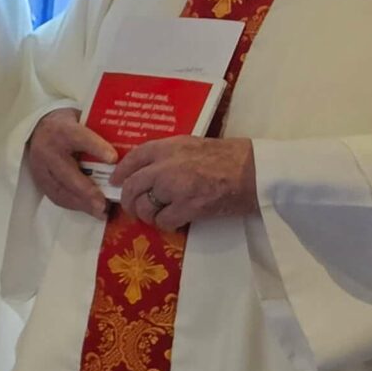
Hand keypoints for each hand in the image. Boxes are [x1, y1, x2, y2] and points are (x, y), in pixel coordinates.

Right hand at [25, 108, 114, 218]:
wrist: (38, 130)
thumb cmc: (69, 125)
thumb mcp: (82, 120)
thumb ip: (99, 132)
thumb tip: (128, 146)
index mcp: (62, 130)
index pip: (79, 138)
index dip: (96, 148)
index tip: (113, 159)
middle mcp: (48, 149)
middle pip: (67, 173)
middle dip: (86, 190)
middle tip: (103, 204)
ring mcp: (41, 168)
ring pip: (61, 189)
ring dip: (82, 203)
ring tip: (101, 212)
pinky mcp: (40, 181)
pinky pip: (57, 197)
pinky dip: (75, 205)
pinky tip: (90, 210)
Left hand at [111, 135, 256, 230]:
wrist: (255, 170)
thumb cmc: (229, 156)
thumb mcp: (193, 145)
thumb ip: (169, 155)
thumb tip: (148, 171)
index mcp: (168, 147)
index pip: (132, 159)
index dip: (120, 173)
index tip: (116, 182)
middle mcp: (166, 166)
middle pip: (132, 187)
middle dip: (129, 201)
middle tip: (135, 209)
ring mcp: (175, 187)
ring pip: (144, 207)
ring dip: (148, 216)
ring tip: (157, 216)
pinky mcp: (188, 207)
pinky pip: (163, 221)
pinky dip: (166, 225)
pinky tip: (174, 222)